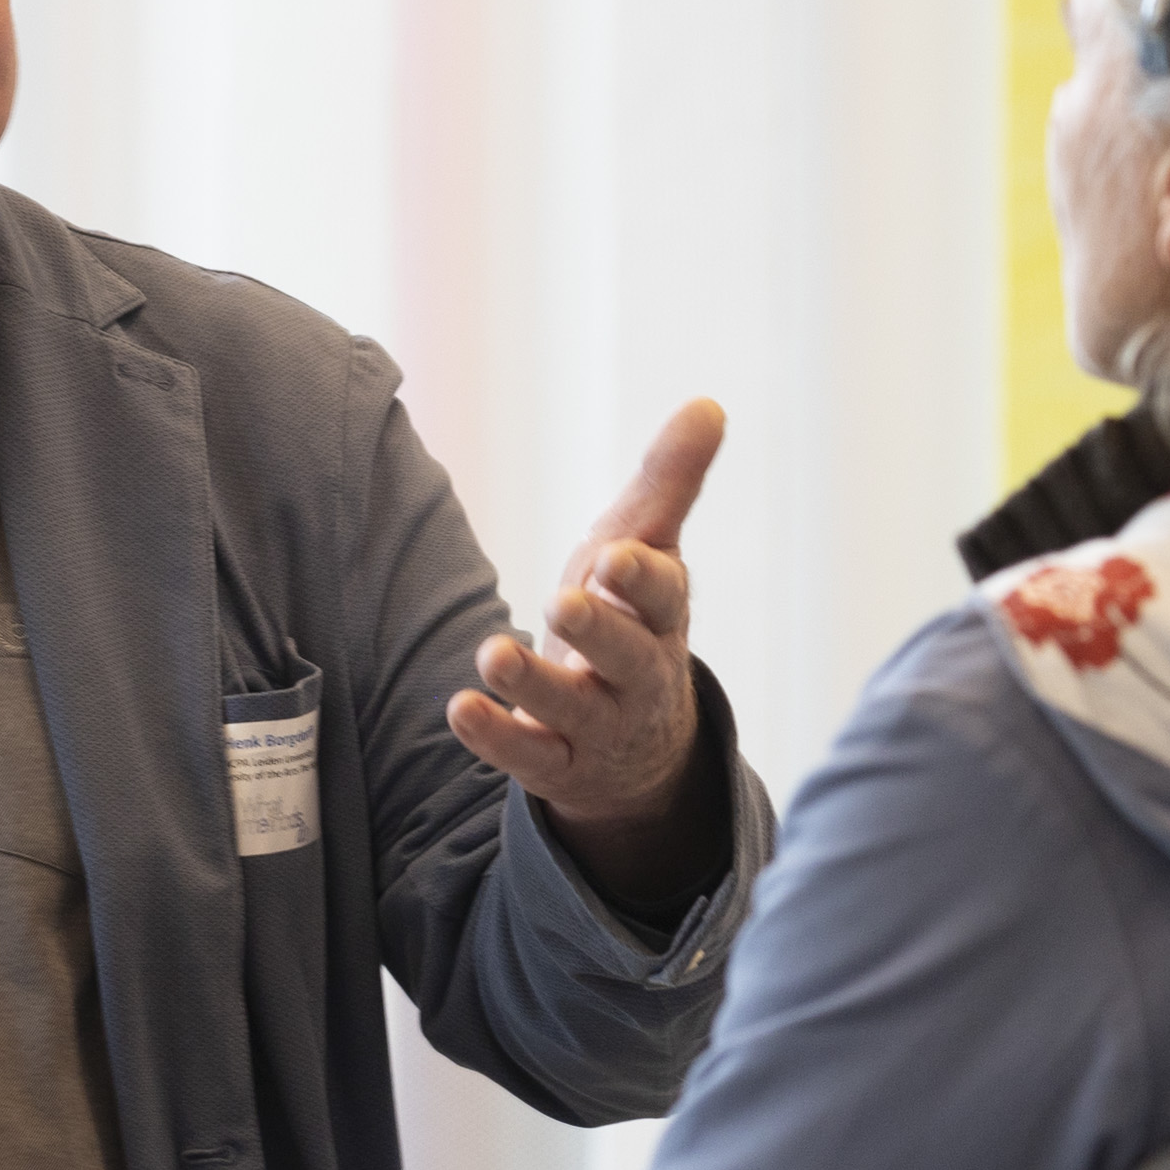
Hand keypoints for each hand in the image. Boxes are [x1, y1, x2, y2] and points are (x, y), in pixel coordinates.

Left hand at [449, 399, 724, 900]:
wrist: (638, 746)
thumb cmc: (632, 621)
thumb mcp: (648, 550)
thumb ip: (669, 483)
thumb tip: (708, 403)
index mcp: (661, 618)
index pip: (663, 597)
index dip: (642, 578)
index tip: (615, 558)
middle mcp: (637, 676)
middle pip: (627, 657)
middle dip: (598, 632)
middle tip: (562, 604)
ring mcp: (598, 727)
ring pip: (572, 711)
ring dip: (533, 684)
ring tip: (493, 654)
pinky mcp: (558, 766)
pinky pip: (529, 757)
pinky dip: (496, 737)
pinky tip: (460, 709)